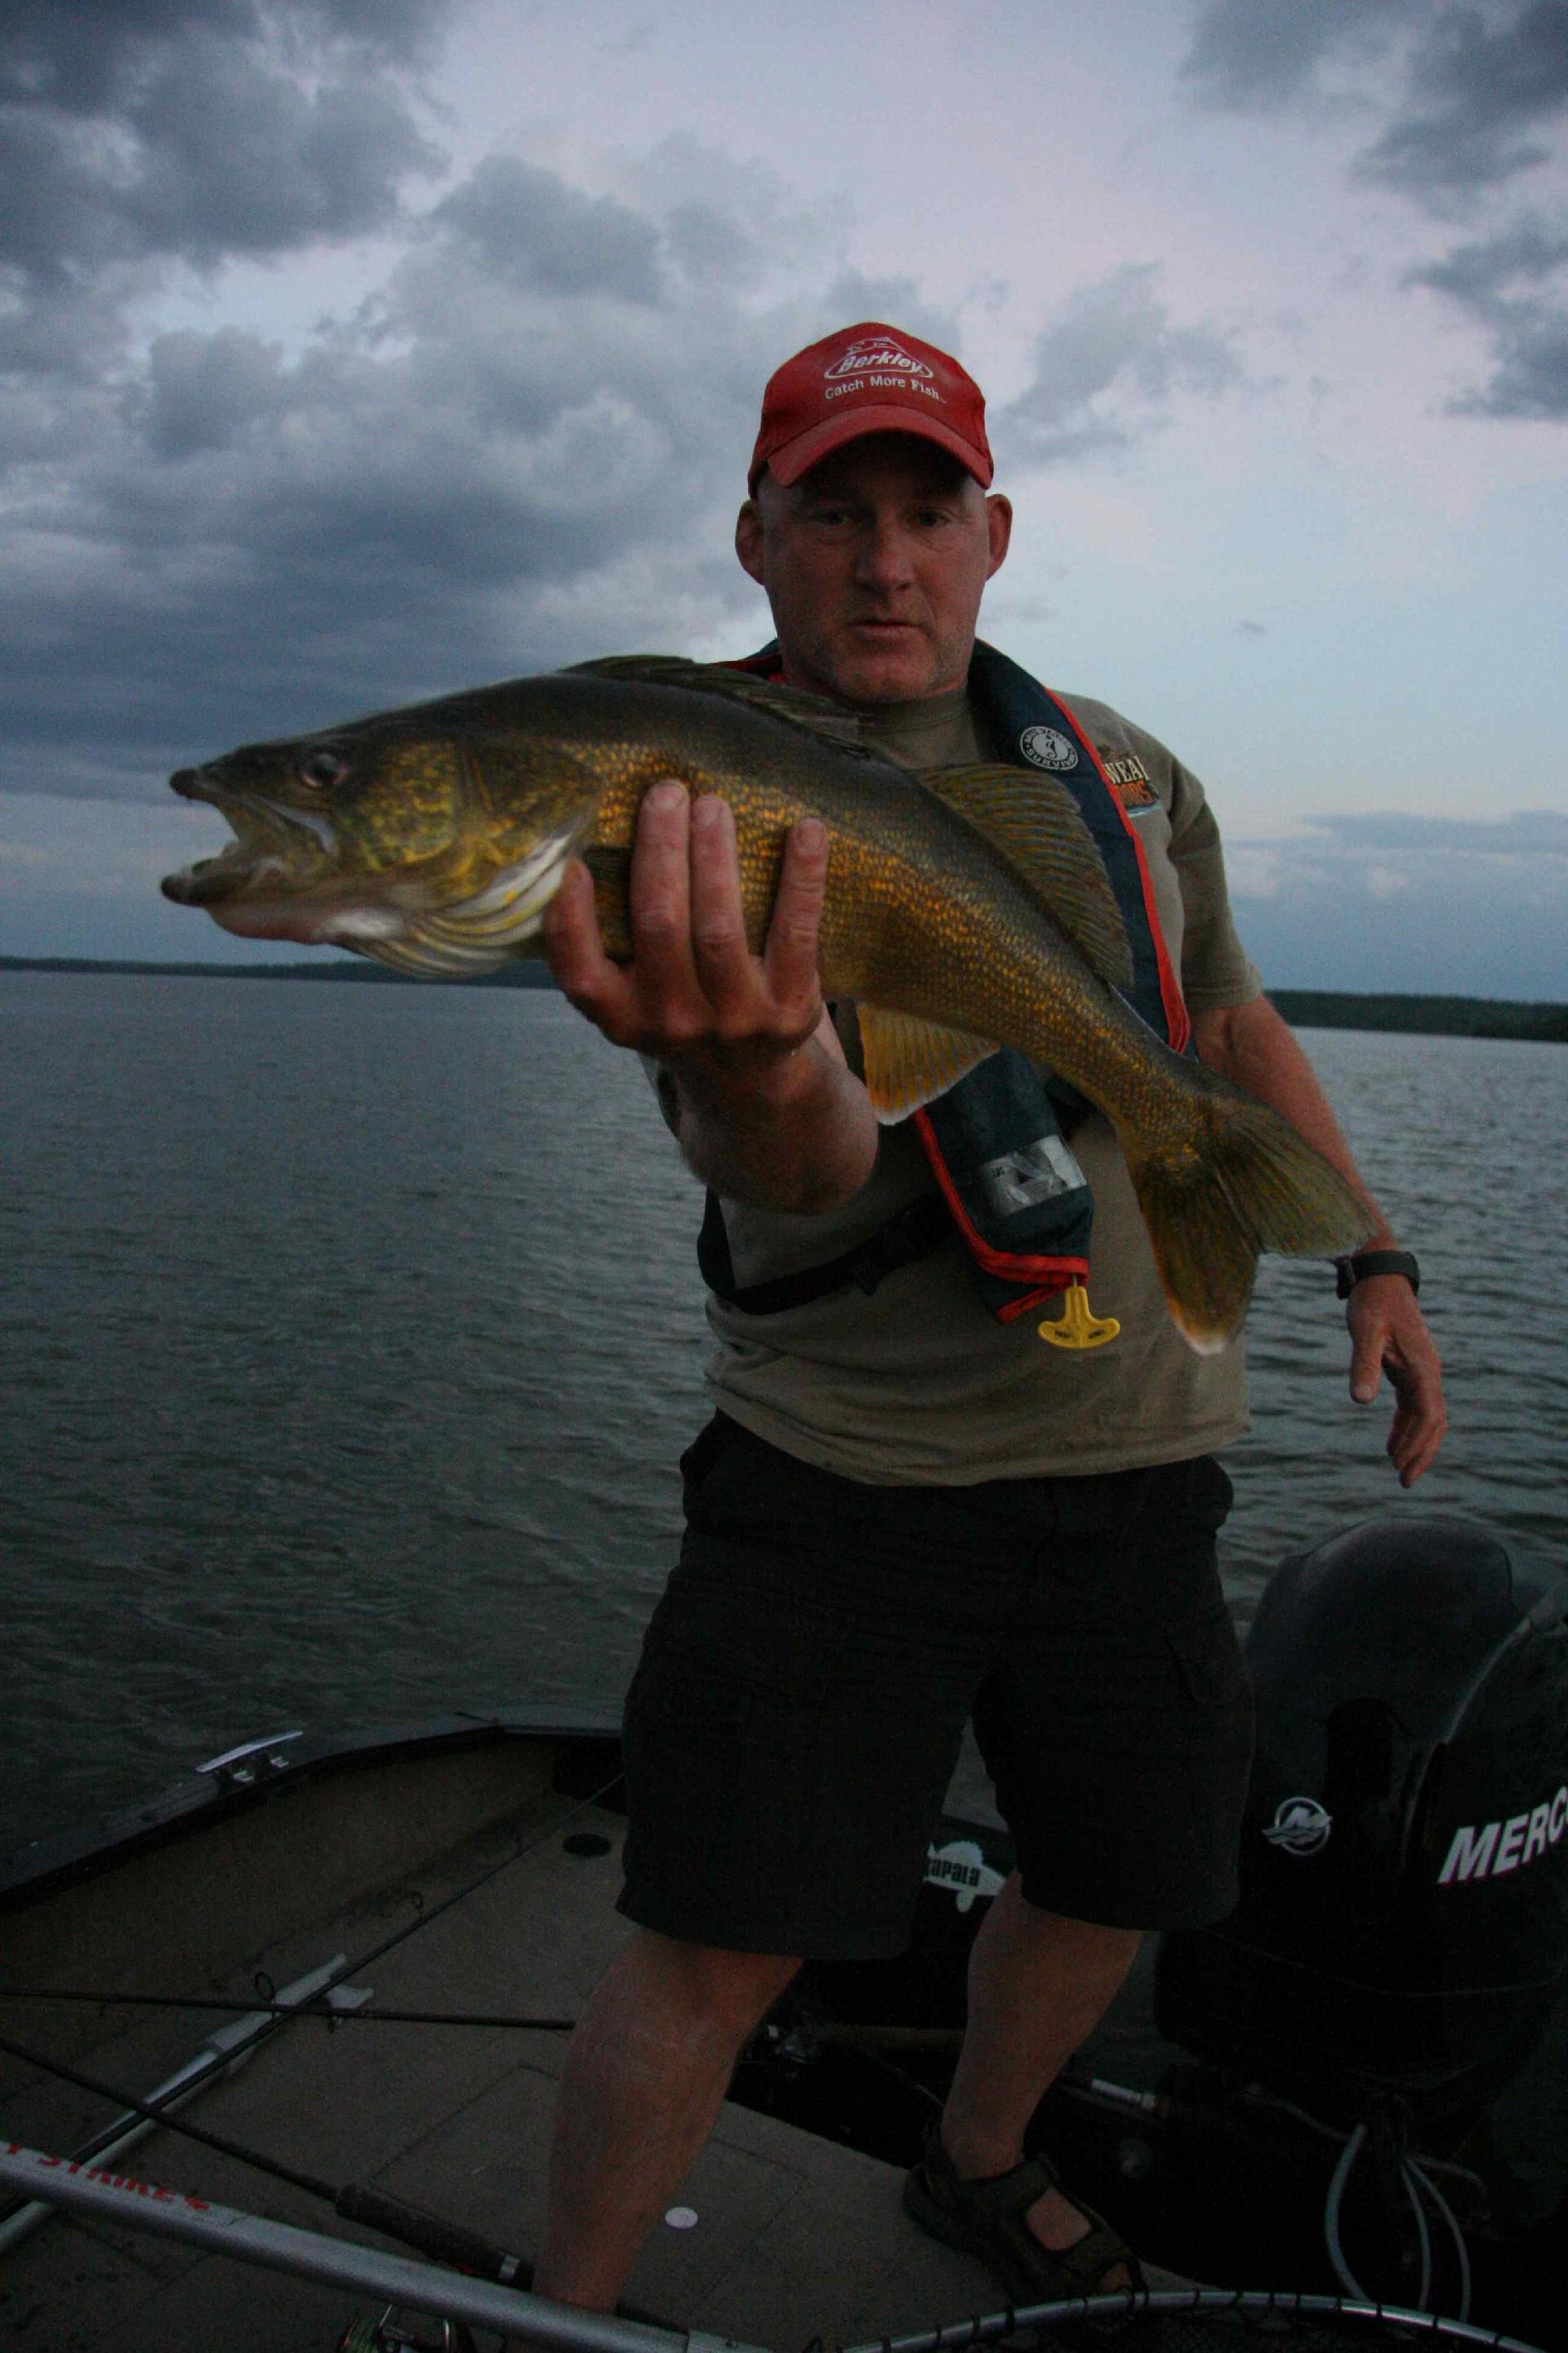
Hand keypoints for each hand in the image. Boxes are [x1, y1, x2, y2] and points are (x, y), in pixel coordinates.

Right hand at [542, 780, 828, 1076]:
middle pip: (660, 924)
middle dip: (662, 849)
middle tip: (667, 792)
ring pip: (720, 926)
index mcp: (622, 1015)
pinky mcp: (790, 1010)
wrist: (749, 1078)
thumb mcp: (633, 995)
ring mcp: (734, 1020)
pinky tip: (806, 830)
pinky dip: (802, 878)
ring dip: (715, 855)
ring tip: (713, 805)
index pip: (582, 975)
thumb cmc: (679, 1006)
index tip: (575, 862)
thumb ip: (610, 942)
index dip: (571, 920)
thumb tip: (592, 839)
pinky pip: (796, 933)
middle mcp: (672, 1022)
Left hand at [1347, 1277, 1445, 1486]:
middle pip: (1433, 1421)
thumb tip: (1360, 1401)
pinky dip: (1404, 1424)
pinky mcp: (1409, 1367)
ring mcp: (1421, 1370)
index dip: (1417, 1442)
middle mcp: (1428, 1371)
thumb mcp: (1365, 1332)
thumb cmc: (1373, 1302)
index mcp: (1423, 1367)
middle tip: (1405, 1480)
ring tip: (1397, 1467)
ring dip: (1414, 1441)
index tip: (1400, 1465)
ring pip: (1425, 1415)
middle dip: (1421, 1452)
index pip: (1428, 1414)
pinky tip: (1392, 1441)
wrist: (1380, 1276)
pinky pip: (1413, 1404)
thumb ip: (1364, 1365)